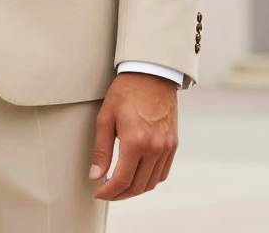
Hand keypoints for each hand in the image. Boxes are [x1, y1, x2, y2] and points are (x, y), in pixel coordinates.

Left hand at [88, 72, 178, 200]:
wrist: (151, 74)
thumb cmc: (127, 91)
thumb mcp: (106, 117)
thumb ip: (101, 149)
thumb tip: (96, 175)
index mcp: (135, 142)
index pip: (122, 180)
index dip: (108, 192)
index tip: (99, 193)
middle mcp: (154, 148)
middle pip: (138, 186)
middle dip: (120, 194)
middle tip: (107, 192)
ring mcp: (166, 147)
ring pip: (151, 182)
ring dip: (135, 189)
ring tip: (120, 186)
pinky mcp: (173, 144)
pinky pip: (163, 172)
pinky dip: (150, 179)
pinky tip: (138, 175)